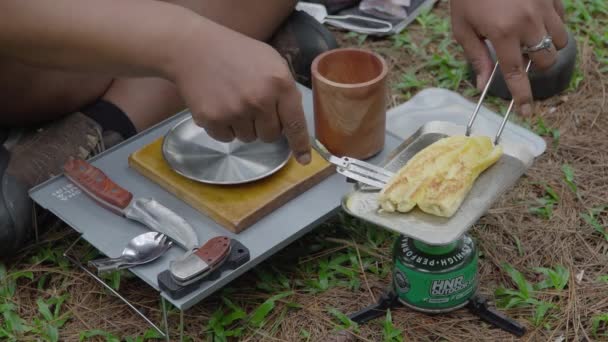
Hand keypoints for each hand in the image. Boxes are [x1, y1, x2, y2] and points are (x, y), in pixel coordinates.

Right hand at [169, 20, 310, 164]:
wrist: (194, 49)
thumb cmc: (236, 53)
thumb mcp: (271, 61)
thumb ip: (285, 89)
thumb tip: (292, 120)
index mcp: (279, 83)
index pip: (296, 123)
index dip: (300, 145)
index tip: (304, 159)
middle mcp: (260, 100)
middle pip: (271, 136)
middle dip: (264, 126)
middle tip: (252, 105)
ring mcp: (235, 111)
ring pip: (248, 138)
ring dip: (243, 126)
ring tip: (233, 101)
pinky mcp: (213, 119)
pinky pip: (227, 138)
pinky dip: (224, 127)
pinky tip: (220, 106)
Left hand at [450, 0, 567, 115]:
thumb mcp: (462, 27)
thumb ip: (476, 56)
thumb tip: (482, 85)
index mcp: (503, 33)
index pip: (516, 73)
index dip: (522, 96)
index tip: (527, 112)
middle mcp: (528, 22)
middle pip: (545, 60)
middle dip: (535, 65)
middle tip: (518, 56)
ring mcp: (544, 7)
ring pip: (559, 41)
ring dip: (546, 47)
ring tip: (526, 38)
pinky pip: (561, 19)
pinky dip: (551, 26)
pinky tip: (532, 19)